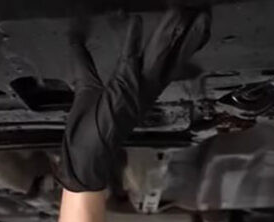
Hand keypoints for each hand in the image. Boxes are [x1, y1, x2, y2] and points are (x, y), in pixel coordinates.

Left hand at [59, 8, 210, 191]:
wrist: (86, 155)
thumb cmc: (89, 127)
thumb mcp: (86, 85)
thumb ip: (83, 60)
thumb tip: (74, 39)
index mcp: (142, 87)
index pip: (168, 59)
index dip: (182, 41)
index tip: (194, 22)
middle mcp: (145, 88)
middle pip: (171, 55)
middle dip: (185, 33)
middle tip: (199, 12)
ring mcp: (137, 90)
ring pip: (158, 55)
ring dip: (168, 33)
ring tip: (179, 12)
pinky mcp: (123, 91)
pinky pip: (129, 60)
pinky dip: (131, 41)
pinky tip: (135, 22)